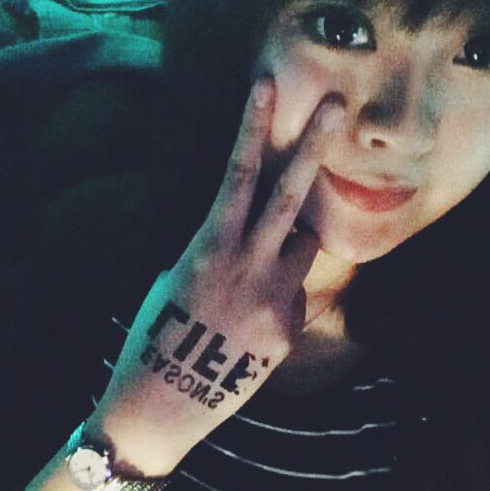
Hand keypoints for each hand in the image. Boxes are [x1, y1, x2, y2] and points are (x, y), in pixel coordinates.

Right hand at [88, 79, 343, 469]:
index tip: (265, 85)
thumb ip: (216, 249)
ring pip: (303, 245)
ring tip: (253, 275)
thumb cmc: (154, 334)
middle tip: (335, 102)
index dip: (252, 128)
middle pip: (290, 194)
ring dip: (290, 242)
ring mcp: (276, 298)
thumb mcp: (175, 278)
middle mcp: (249, 265)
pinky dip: (279, 296)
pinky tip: (250, 325)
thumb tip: (247, 233)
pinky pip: (295, 294)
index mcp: (209, 247)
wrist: (164, 405)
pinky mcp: (291, 329)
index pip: (236, 175)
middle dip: (312, 143)